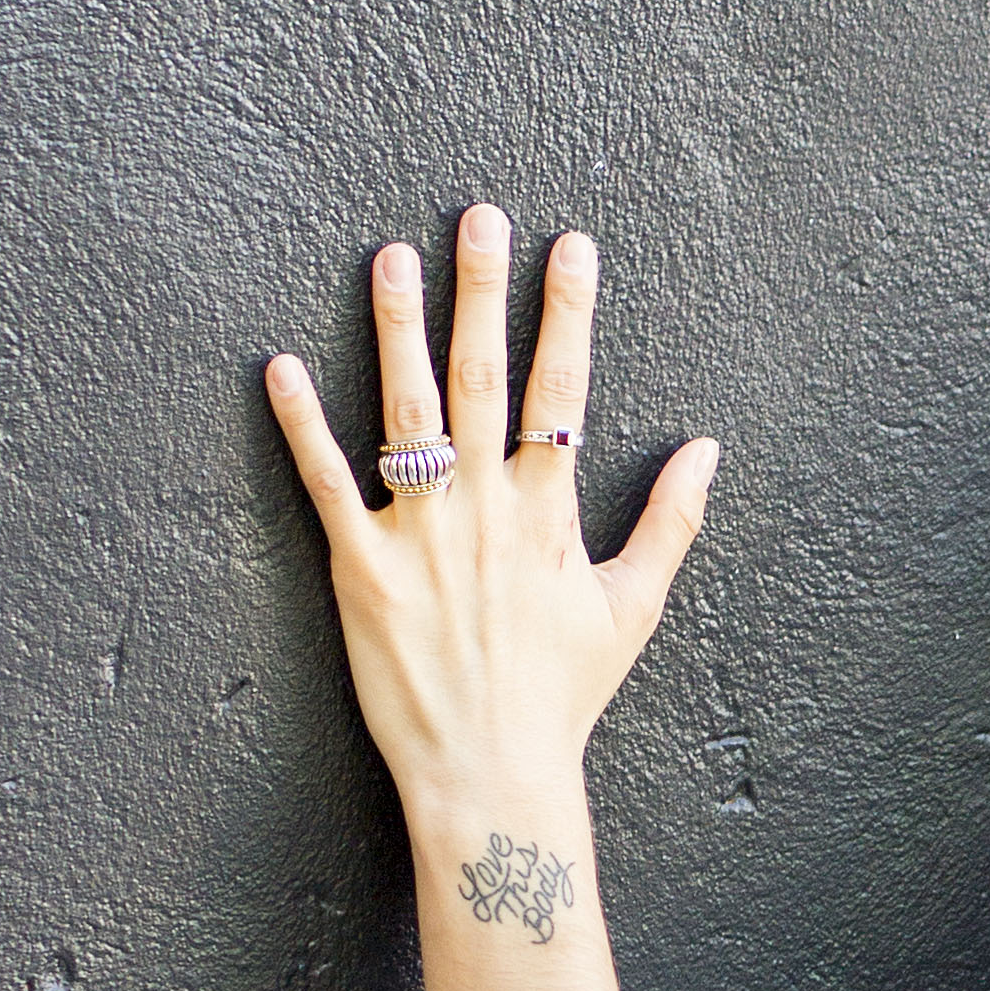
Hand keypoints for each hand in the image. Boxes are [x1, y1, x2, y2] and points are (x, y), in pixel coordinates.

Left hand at [267, 205, 718, 990]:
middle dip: (484, 291)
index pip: (561, 390)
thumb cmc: (563, 696)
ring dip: (398, 328)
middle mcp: (486, 510)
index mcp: (550, 513)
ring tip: (391, 257)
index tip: (570, 246)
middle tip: (479, 215)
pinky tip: (281, 365)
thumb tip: (708, 449)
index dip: (567, 313)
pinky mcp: (359, 570)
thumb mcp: (634, 608)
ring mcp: (420, 535)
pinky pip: (326, 483)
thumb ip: (672, 521)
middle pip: (483, 378)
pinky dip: (301, 424)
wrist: (493, 775)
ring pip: (407, 411)